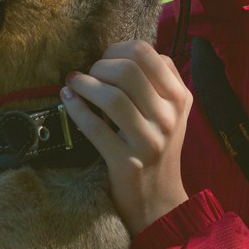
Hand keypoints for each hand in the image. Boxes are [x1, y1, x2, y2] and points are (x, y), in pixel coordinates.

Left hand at [61, 40, 192, 234]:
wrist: (159, 199)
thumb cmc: (157, 146)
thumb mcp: (169, 111)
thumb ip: (155, 80)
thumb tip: (116, 53)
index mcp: (179, 96)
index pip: (147, 53)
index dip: (118, 49)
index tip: (106, 59)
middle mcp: (169, 116)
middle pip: (127, 71)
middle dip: (100, 66)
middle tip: (89, 74)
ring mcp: (150, 140)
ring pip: (111, 97)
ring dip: (84, 85)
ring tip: (74, 84)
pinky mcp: (127, 162)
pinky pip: (94, 128)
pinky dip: (76, 109)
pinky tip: (68, 99)